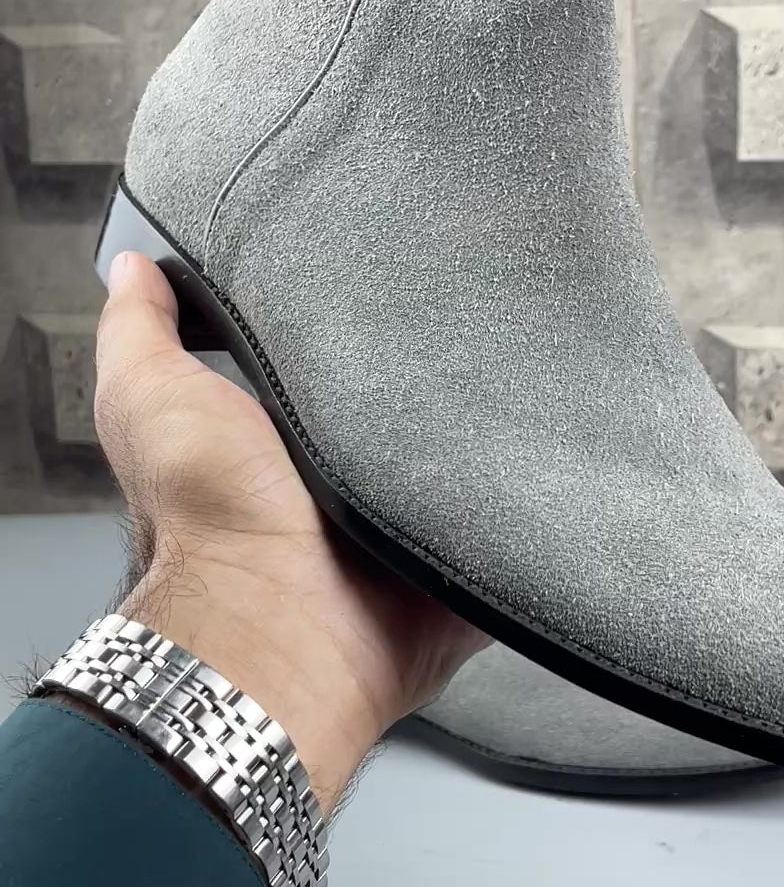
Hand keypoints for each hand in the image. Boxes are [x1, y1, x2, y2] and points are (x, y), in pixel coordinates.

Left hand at [94, 251, 486, 811]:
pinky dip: (532, 496)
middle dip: (437, 360)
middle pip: (411, 402)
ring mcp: (411, 527)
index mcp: (283, 441)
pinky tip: (547, 443)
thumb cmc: (210, 522)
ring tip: (517, 357)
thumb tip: (132, 267)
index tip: (381, 264)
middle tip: (462, 305)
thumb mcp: (150, 398)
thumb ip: (138, 331)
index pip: (331, 362)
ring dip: (490, 422)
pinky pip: (517, 522)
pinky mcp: (464, 566)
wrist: (281, 623)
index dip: (351, 320)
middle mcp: (349, 485)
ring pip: (473, 455)